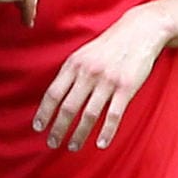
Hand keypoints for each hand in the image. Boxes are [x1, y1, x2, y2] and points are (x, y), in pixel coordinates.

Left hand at [33, 4, 170, 149]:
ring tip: (73, 147)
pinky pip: (113, 115)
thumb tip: (54, 99)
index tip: (38, 128)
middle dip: (58, 129)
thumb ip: (70, 74)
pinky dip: (106, 132)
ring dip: (79, 134)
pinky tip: (101, 144)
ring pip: (89, 115)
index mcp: (74, 64)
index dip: (44, 113)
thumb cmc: (108, 46)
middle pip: (68, 107)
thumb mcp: (83, 54)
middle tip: (53, 143)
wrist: (139, 31)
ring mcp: (108, 81)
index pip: (53, 93)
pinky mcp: (126, 87)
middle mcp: (88, 73)